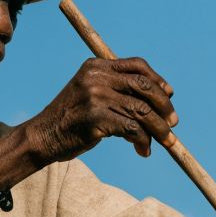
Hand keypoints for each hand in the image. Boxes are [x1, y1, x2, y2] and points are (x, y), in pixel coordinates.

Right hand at [22, 57, 176, 163]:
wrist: (42, 137)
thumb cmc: (71, 120)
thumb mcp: (91, 96)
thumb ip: (117, 93)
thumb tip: (158, 104)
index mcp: (96, 67)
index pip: (137, 66)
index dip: (157, 80)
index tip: (169, 95)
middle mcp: (96, 78)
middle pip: (144, 87)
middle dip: (164, 106)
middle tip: (173, 123)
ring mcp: (96, 96)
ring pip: (142, 111)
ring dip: (158, 129)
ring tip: (165, 141)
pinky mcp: (96, 118)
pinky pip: (132, 129)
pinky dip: (143, 141)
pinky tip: (143, 151)